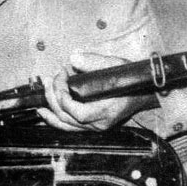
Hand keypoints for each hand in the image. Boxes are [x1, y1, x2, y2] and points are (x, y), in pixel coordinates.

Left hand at [38, 51, 155, 131]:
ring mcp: (96, 126)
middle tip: (50, 79)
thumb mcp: (116, 65)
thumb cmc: (131, 80)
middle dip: (54, 98)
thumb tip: (73, 58)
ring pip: (67, 125)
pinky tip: (45, 111)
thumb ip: (94, 62)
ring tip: (42, 96)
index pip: (77, 112)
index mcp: (107, 110)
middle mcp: (100, 123)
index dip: (63, 94)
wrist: (144, 92)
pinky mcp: (92, 125)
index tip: (61, 74)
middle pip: (68, 118)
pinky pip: (70, 127)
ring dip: (51, 110)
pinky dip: (55, 120)